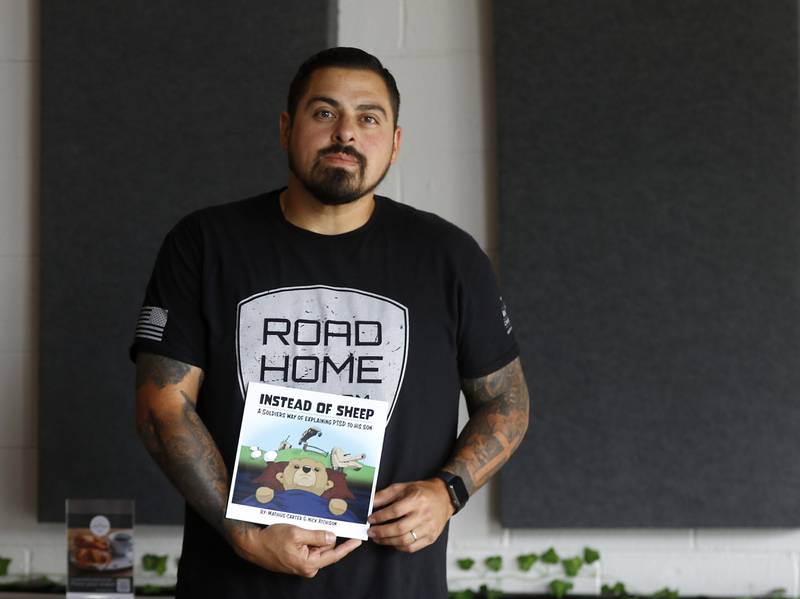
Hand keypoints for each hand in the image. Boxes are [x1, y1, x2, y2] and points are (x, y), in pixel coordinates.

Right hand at [226, 521, 360, 576]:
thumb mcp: (297, 533)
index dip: (347, 546)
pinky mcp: (297, 559)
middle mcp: (307, 567)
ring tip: (299, 529)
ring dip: (313, 535)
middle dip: (323, 535)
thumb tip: (333, 538)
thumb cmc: (272, 539)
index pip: (334, 554)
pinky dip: (307, 538)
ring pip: (317, 546)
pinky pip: (308, 547)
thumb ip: (317, 536)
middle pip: (326, 548)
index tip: (358, 540)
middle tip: (312, 525)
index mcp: (309, 564)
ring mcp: (302, 564)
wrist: (252, 545)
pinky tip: (298, 532)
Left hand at [367, 479, 453, 552]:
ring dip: (388, 541)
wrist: (444, 498)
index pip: (395, 511)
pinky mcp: (431, 537)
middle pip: (399, 528)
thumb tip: (370, 503)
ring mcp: (429, 528)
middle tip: (371, 532)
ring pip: (405, 540)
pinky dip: (399, 547)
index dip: (381, 516)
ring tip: (378, 538)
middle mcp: (424, 514)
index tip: (370, 519)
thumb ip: (386, 495)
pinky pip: (412, 547)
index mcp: (417, 499)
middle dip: (382, 532)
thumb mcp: (404, 487)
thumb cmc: (422, 492)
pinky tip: (391, 542)